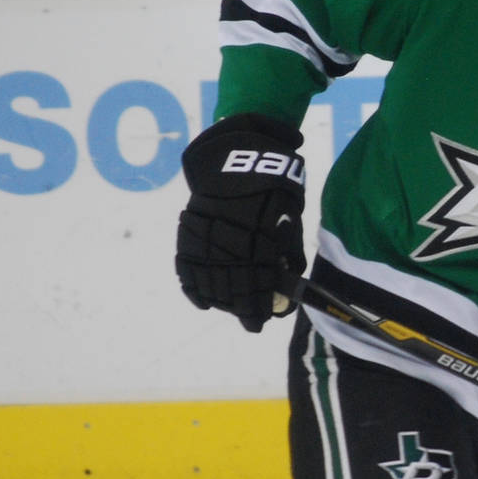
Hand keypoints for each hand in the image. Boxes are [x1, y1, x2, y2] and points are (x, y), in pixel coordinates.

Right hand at [174, 113, 306, 332]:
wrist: (239, 156)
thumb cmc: (273, 189)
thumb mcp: (289, 218)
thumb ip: (287, 251)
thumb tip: (289, 279)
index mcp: (260, 239)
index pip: (259, 285)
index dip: (261, 307)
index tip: (262, 322)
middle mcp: (231, 241)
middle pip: (233, 287)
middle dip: (243, 309)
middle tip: (250, 322)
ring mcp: (208, 236)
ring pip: (210, 280)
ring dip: (221, 300)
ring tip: (230, 311)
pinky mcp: (190, 231)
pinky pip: (188, 265)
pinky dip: (194, 286)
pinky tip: (203, 301)